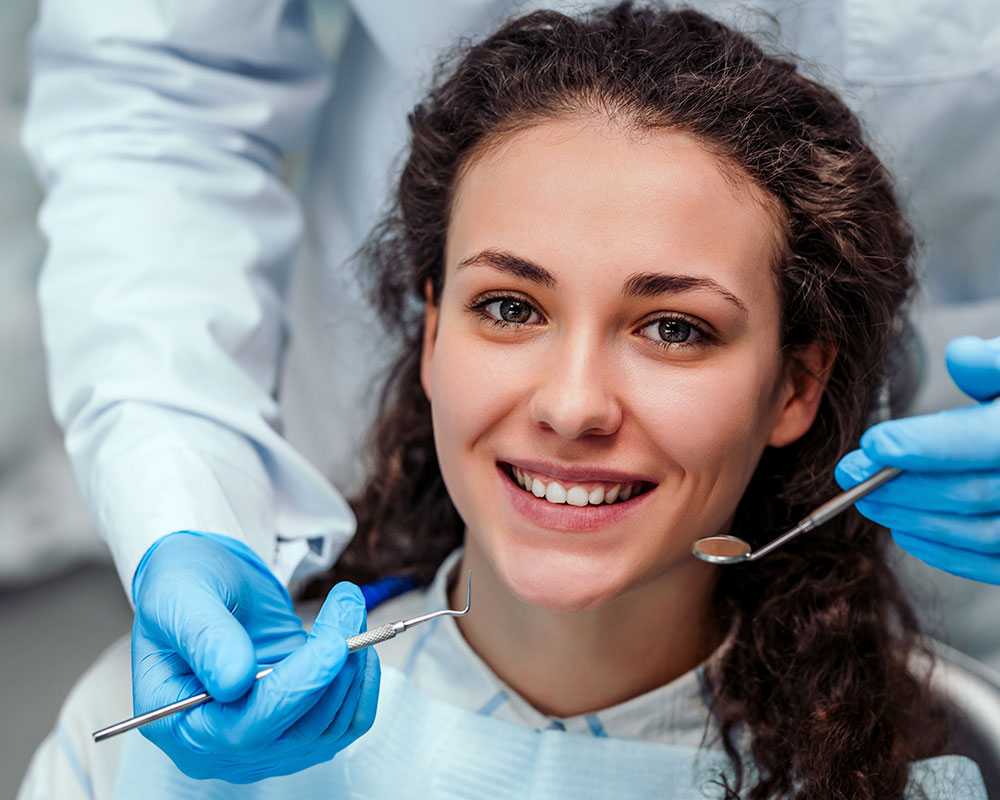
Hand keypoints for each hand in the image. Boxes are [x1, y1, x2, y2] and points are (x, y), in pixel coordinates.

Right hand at [131, 531, 378, 781]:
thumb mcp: (179, 598)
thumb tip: (234, 680)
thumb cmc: (182, 590)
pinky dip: (361, 682)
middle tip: (347, 602)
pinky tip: (356, 640)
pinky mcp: (299, 725)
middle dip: (333, 666)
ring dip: (352, 665)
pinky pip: (347, 721)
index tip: (334, 644)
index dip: (296, 688)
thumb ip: (203, 637)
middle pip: (299, 730)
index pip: (247, 727)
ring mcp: (266, 742)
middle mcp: (223, 748)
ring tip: (347, 606)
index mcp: (181, 726)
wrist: (207, 586)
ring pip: (331, 725)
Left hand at [835, 336, 999, 582]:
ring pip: (982, 533)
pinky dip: (946, 552)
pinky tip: (906, 530)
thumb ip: (993, 362)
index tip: (872, 443)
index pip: (982, 441)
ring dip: (915, 519)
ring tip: (867, 500)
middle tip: (849, 473)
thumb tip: (961, 356)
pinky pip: (995, 564)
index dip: (925, 445)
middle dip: (902, 485)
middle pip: (972, 492)